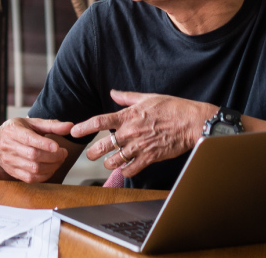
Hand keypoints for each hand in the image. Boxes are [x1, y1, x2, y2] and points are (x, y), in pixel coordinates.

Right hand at [0, 118, 74, 182]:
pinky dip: (45, 175)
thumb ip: (51, 125)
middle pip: (33, 155)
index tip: (58, 147)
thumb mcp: (31, 123)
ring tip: (59, 160)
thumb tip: (70, 126)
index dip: (45, 144)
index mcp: (12, 130)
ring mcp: (8, 160)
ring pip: (34, 169)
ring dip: (52, 166)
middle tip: (64, 153)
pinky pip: (31, 178)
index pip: (29, 139)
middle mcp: (7, 146)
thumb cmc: (18, 130)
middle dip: (53, 156)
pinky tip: (51, 168)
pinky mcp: (12, 172)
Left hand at [70, 90, 216, 177]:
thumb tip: (113, 93)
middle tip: (90, 155)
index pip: (98, 122)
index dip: (83, 128)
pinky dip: (125, 171)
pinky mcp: (149, 158)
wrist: (192, 122)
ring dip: (108, 163)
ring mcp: (139, 146)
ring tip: (108, 163)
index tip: (73, 133)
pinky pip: (130, 169)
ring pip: (114, 160)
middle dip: (92, 153)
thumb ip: (127, 98)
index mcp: (127, 116)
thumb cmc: (172, 108)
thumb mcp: (147, 97)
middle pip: (102, 146)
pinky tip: (124, 169)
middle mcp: (130, 132)